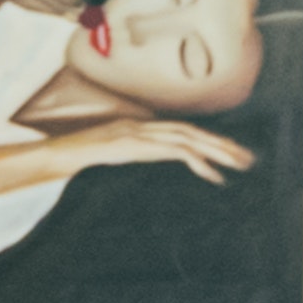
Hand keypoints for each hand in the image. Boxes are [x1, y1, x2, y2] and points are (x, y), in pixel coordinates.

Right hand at [75, 117, 254, 183]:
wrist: (56, 155)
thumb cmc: (74, 158)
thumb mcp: (106, 154)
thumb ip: (126, 152)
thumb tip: (138, 158)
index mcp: (138, 127)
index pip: (181, 131)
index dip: (206, 139)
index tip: (227, 151)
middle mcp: (143, 126)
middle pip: (191, 132)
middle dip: (222, 144)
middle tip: (247, 158)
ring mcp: (140, 133)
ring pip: (190, 139)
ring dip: (218, 152)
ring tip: (239, 164)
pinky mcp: (138, 145)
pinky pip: (177, 152)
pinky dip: (199, 162)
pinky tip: (214, 176)